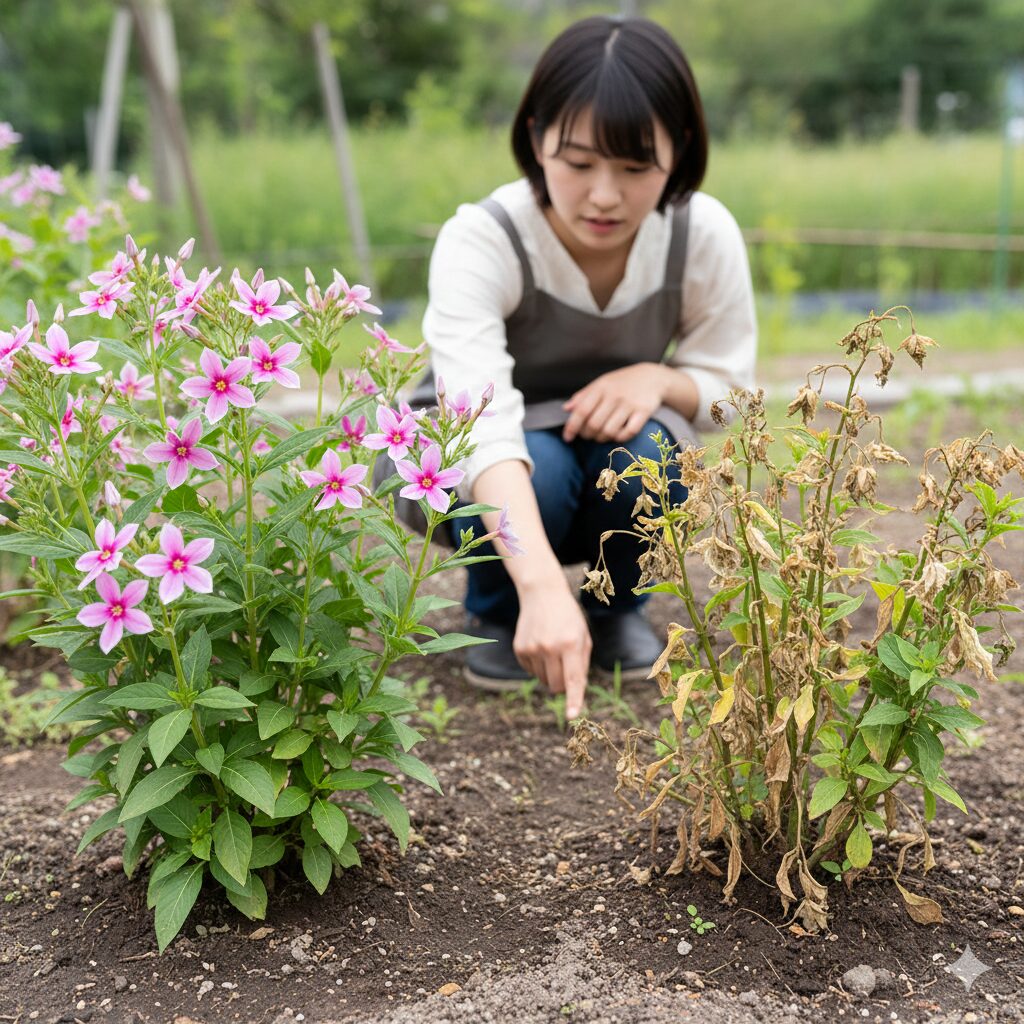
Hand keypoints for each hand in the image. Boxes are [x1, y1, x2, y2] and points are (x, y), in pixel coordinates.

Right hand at [513, 583, 590, 718]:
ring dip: (551, 673)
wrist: (542, 593)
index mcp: (570, 644)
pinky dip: (538, 665)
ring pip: (544, 680)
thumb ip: (581, 665)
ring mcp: (532, 649)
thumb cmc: (568, 617)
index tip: (571, 716)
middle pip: (556, 686)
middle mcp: (550, 647)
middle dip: (563, 685)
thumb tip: (572, 691)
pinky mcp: (519, 649)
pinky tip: (540, 646)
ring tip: (552, 650)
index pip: (573, 679)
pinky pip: (531, 671)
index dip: (573, 700)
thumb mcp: (583, 636)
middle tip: (566, 667)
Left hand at [562, 363, 666, 443]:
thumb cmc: (622, 382)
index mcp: (601, 387)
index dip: (572, 427)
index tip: (567, 438)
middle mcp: (614, 395)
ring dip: (602, 438)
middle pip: (594, 425)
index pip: (581, 411)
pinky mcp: (643, 412)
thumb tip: (566, 409)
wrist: (652, 377)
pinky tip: (618, 434)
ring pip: (609, 431)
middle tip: (589, 435)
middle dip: (587, 435)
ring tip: (602, 435)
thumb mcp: (601, 383)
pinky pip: (628, 432)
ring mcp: (629, 404)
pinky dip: (620, 438)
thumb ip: (583, 396)